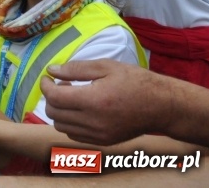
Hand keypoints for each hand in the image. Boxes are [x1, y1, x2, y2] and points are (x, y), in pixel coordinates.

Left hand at [42, 59, 164, 145]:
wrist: (162, 106)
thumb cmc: (136, 81)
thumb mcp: (106, 67)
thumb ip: (76, 69)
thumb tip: (52, 70)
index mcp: (93, 100)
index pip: (54, 97)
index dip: (45, 85)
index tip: (47, 77)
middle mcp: (93, 121)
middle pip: (54, 113)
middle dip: (52, 97)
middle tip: (63, 84)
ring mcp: (98, 135)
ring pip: (61, 126)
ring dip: (59, 111)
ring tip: (73, 96)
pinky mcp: (103, 141)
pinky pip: (74, 135)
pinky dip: (69, 123)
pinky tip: (80, 110)